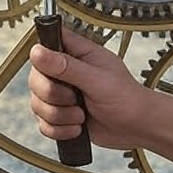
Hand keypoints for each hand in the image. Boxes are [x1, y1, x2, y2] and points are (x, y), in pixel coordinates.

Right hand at [28, 29, 149, 149]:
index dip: (42, 55)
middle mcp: (65, 72)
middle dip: (52, 95)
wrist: (136, 127)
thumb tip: (38, 52)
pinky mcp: (61, 116)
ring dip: (58, 116)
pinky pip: (43, 124)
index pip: (47, 42)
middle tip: (74, 98)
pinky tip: (77, 127)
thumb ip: (67, 66)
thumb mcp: (97, 79)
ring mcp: (62, 95)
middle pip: (35, 78)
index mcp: (77, 53)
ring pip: (37, 103)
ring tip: (81, 115)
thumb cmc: (127, 97)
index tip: (52, 70)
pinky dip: (59, 130)